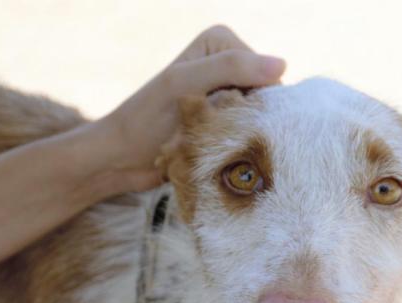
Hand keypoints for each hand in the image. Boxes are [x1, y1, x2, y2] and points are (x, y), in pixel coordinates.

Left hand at [90, 25, 285, 193]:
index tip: (212, 109)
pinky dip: (233, 150)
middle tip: (206, 129)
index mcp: (220, 42)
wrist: (120, 160)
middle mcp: (227, 65)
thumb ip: (231, 68)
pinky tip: (210, 154)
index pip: (265, 73)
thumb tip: (282, 65)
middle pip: (265, 98)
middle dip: (242, 119)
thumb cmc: (144, 121)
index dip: (247, 97)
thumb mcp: (184, 86)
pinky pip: (248, 138)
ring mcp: (228, 96)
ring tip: (205, 143)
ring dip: (235, 137)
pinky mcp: (224, 125)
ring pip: (258, 121)